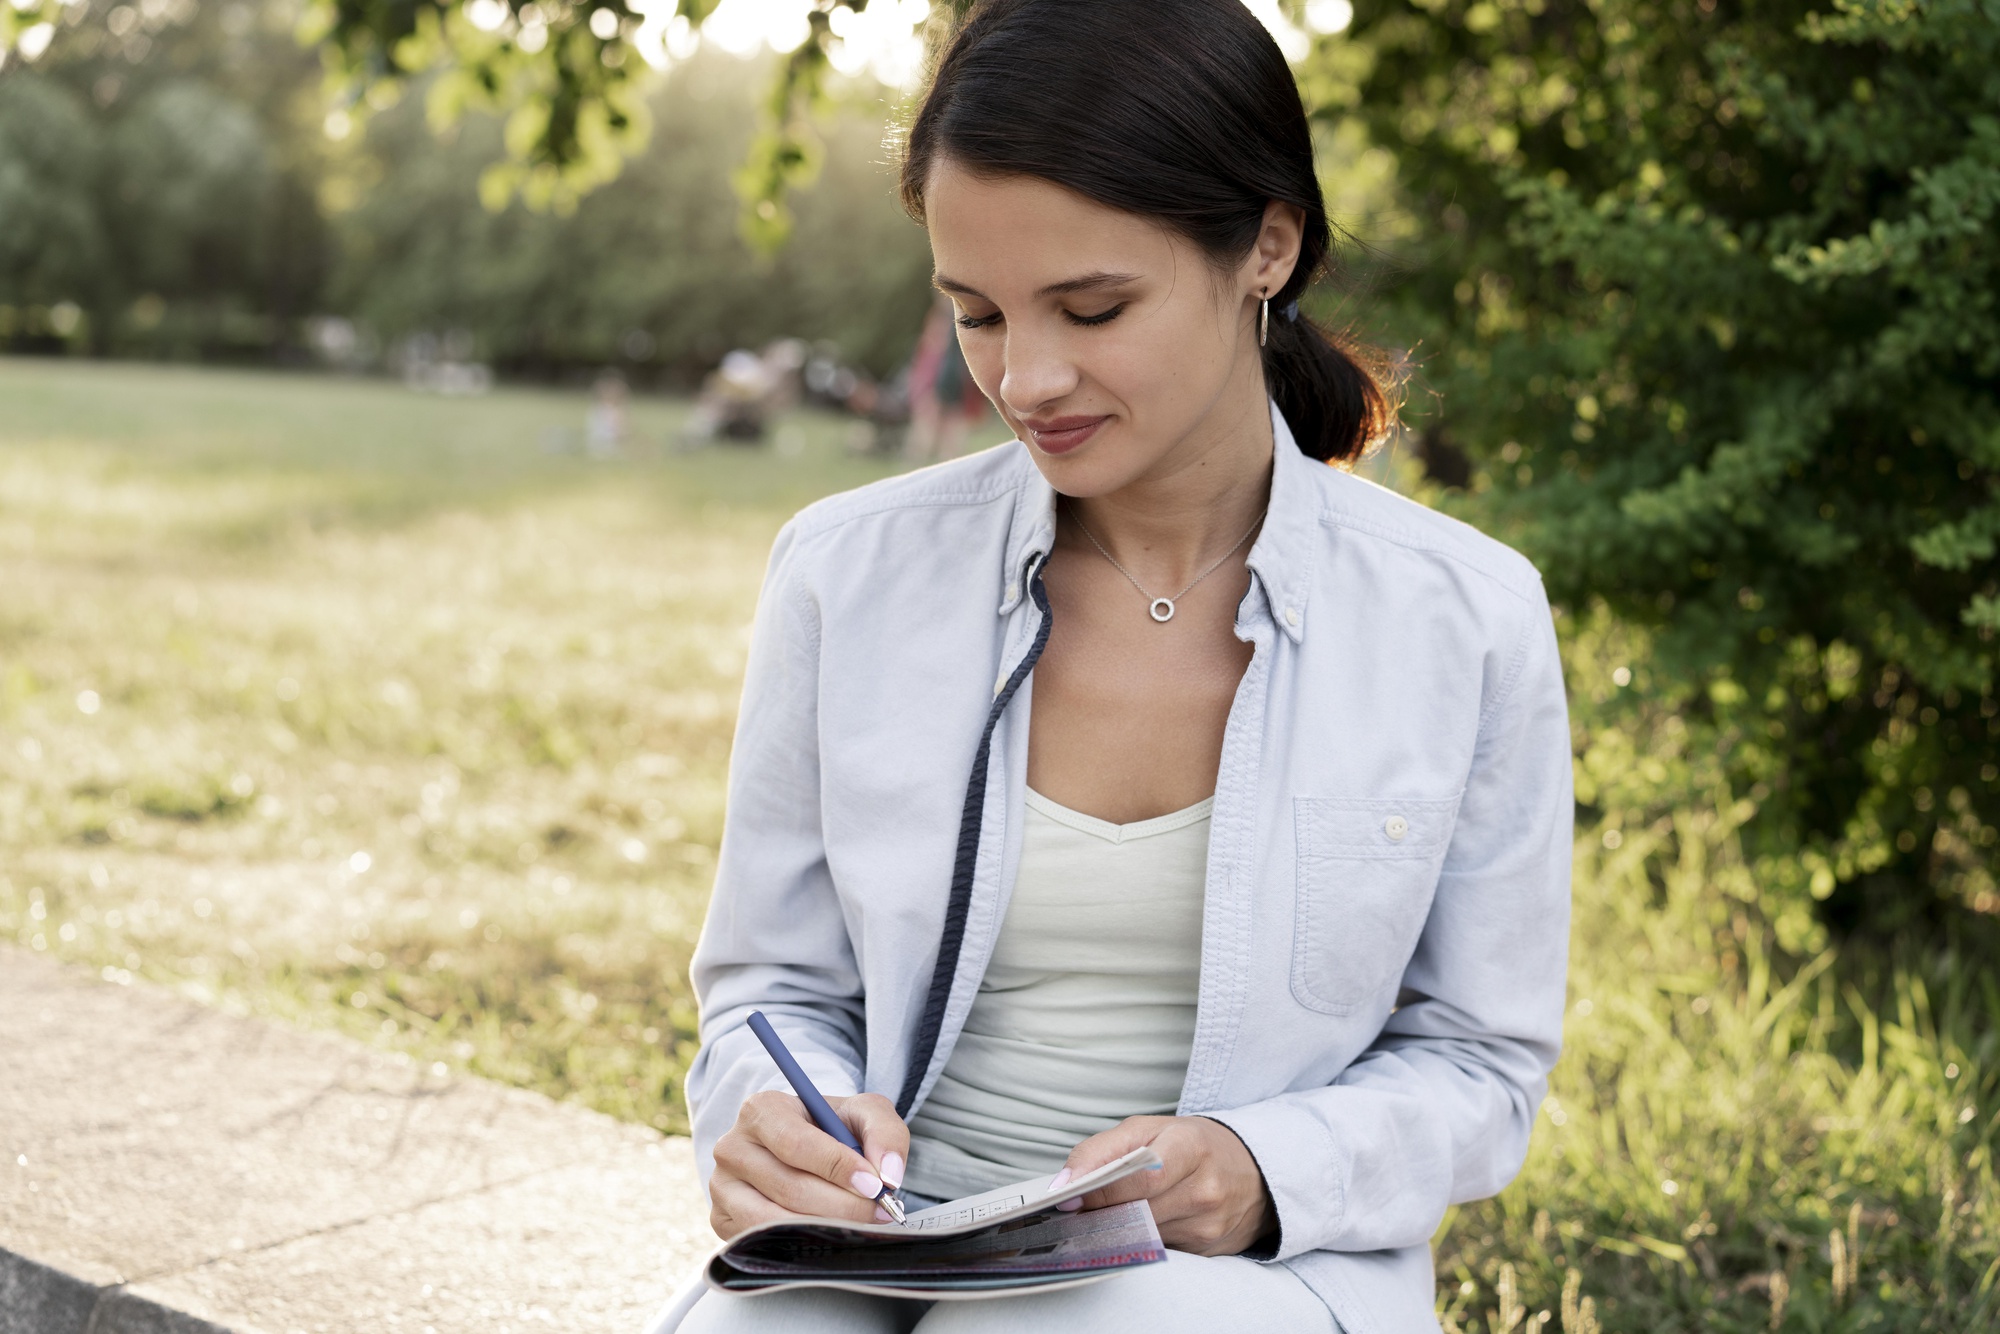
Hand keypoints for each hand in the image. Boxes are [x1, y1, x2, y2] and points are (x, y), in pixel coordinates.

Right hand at [708, 1091, 908, 1239]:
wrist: (802, 1145)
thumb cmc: (831, 1128)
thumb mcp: (863, 1114)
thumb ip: (884, 1133)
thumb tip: (889, 1174)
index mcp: (761, 1110)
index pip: (796, 1144)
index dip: (838, 1167)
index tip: (875, 1185)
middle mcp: (733, 1147)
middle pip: (789, 1187)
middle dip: (842, 1204)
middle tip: (878, 1211)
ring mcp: (722, 1187)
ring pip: (775, 1220)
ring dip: (826, 1226)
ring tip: (860, 1224)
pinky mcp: (722, 1219)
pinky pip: (761, 1242)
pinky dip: (801, 1243)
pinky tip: (829, 1234)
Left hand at [1055, 1116, 1275, 1255]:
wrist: (1254, 1172)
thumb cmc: (1194, 1144)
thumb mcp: (1150, 1128)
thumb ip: (1103, 1149)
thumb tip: (1064, 1182)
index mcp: (1191, 1147)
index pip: (1141, 1178)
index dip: (1101, 1190)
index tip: (1069, 1198)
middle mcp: (1205, 1190)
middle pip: (1138, 1211)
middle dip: (1102, 1212)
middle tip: (1076, 1210)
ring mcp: (1209, 1225)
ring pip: (1144, 1235)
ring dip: (1117, 1227)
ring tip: (1102, 1215)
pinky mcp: (1207, 1250)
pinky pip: (1159, 1248)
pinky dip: (1140, 1238)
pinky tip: (1134, 1225)